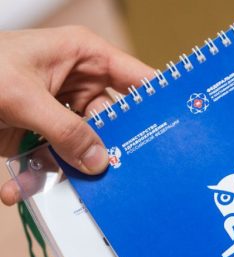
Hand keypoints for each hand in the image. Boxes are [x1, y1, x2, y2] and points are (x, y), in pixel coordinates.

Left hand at [0, 26, 153, 205]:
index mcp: (84, 57)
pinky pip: (57, 159)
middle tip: (123, 174)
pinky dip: (41, 176)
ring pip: (88, 146)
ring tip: (68, 188)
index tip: (180, 128)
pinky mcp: (44, 135)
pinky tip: (18, 187)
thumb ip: (66, 130)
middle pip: (115, 122)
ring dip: (73, 169)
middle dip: (113, 149)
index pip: (136, 79)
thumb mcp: (22, 97)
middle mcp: (79, 84)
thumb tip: (100, 161)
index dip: (159, 101)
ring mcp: (62, 112)